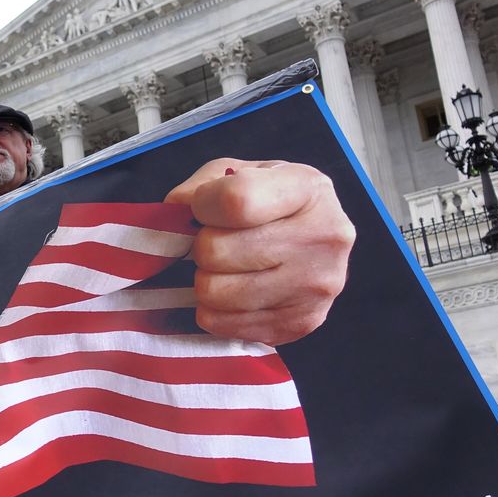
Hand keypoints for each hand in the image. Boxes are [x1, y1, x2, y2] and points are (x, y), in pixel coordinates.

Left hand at [165, 158, 354, 345]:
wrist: (316, 238)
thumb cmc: (270, 200)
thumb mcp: (238, 172)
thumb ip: (201, 186)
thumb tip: (174, 211)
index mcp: (307, 188)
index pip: (235, 201)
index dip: (202, 205)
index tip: (203, 208)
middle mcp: (323, 237)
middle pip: (215, 251)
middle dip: (203, 245)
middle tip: (218, 242)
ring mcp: (316, 286)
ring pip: (215, 292)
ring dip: (207, 280)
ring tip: (226, 268)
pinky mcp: (300, 323)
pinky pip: (222, 324)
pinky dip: (216, 310)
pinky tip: (234, 292)